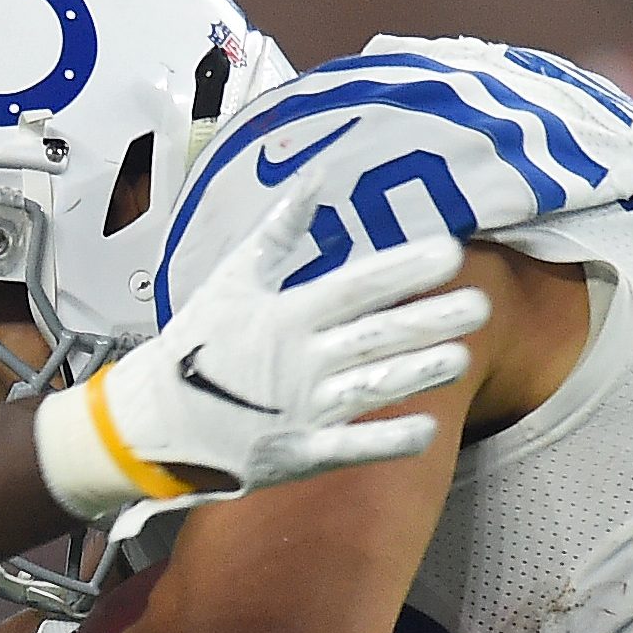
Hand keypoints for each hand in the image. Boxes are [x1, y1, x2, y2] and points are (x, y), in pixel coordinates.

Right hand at [34, 173, 488, 518]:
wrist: (151, 422)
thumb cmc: (197, 344)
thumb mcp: (230, 280)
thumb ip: (277, 231)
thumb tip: (314, 178)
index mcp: (284, 315)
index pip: (357, 286)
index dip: (405, 270)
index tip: (449, 253)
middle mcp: (299, 361)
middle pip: (378, 336)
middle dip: (432, 320)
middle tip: (481, 306)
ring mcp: (301, 410)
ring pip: (374, 388)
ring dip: (421, 373)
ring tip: (463, 356)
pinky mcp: (298, 453)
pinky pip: (353, 447)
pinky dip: (389, 441)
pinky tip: (428, 429)